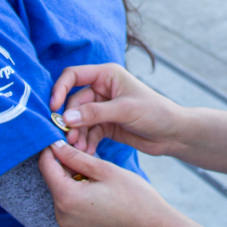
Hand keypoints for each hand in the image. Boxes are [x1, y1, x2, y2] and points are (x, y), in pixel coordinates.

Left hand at [40, 141, 174, 226]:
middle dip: (66, 164)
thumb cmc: (133, 195)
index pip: (46, 166)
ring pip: (63, 193)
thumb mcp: (104, 169)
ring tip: (95, 172)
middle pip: (54, 181)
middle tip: (85, 152)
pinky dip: (79, 194)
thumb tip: (56, 145)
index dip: (52, 148)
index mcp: (67, 198)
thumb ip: (76, 157)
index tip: (61, 137)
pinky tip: (98, 189)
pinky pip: (71, 207)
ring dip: (73, 179)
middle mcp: (62, 216)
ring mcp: (70, 226)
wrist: (153, 225)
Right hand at [50, 64, 182, 155]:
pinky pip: (87, 132)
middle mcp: (102, 89)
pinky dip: (85, 142)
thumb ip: (94, 113)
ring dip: (77, 134)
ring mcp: (102, 108)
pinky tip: (88, 152)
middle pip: (73, 102)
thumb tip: (66, 118)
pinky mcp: (105, 125)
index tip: (53, 109)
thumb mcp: (124, 110)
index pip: (74, 76)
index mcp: (107, 75)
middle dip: (70, 121)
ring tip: (80, 148)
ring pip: (79, 120)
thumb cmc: (154, 112)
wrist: (172, 133)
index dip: (60, 90)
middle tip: (70, 138)